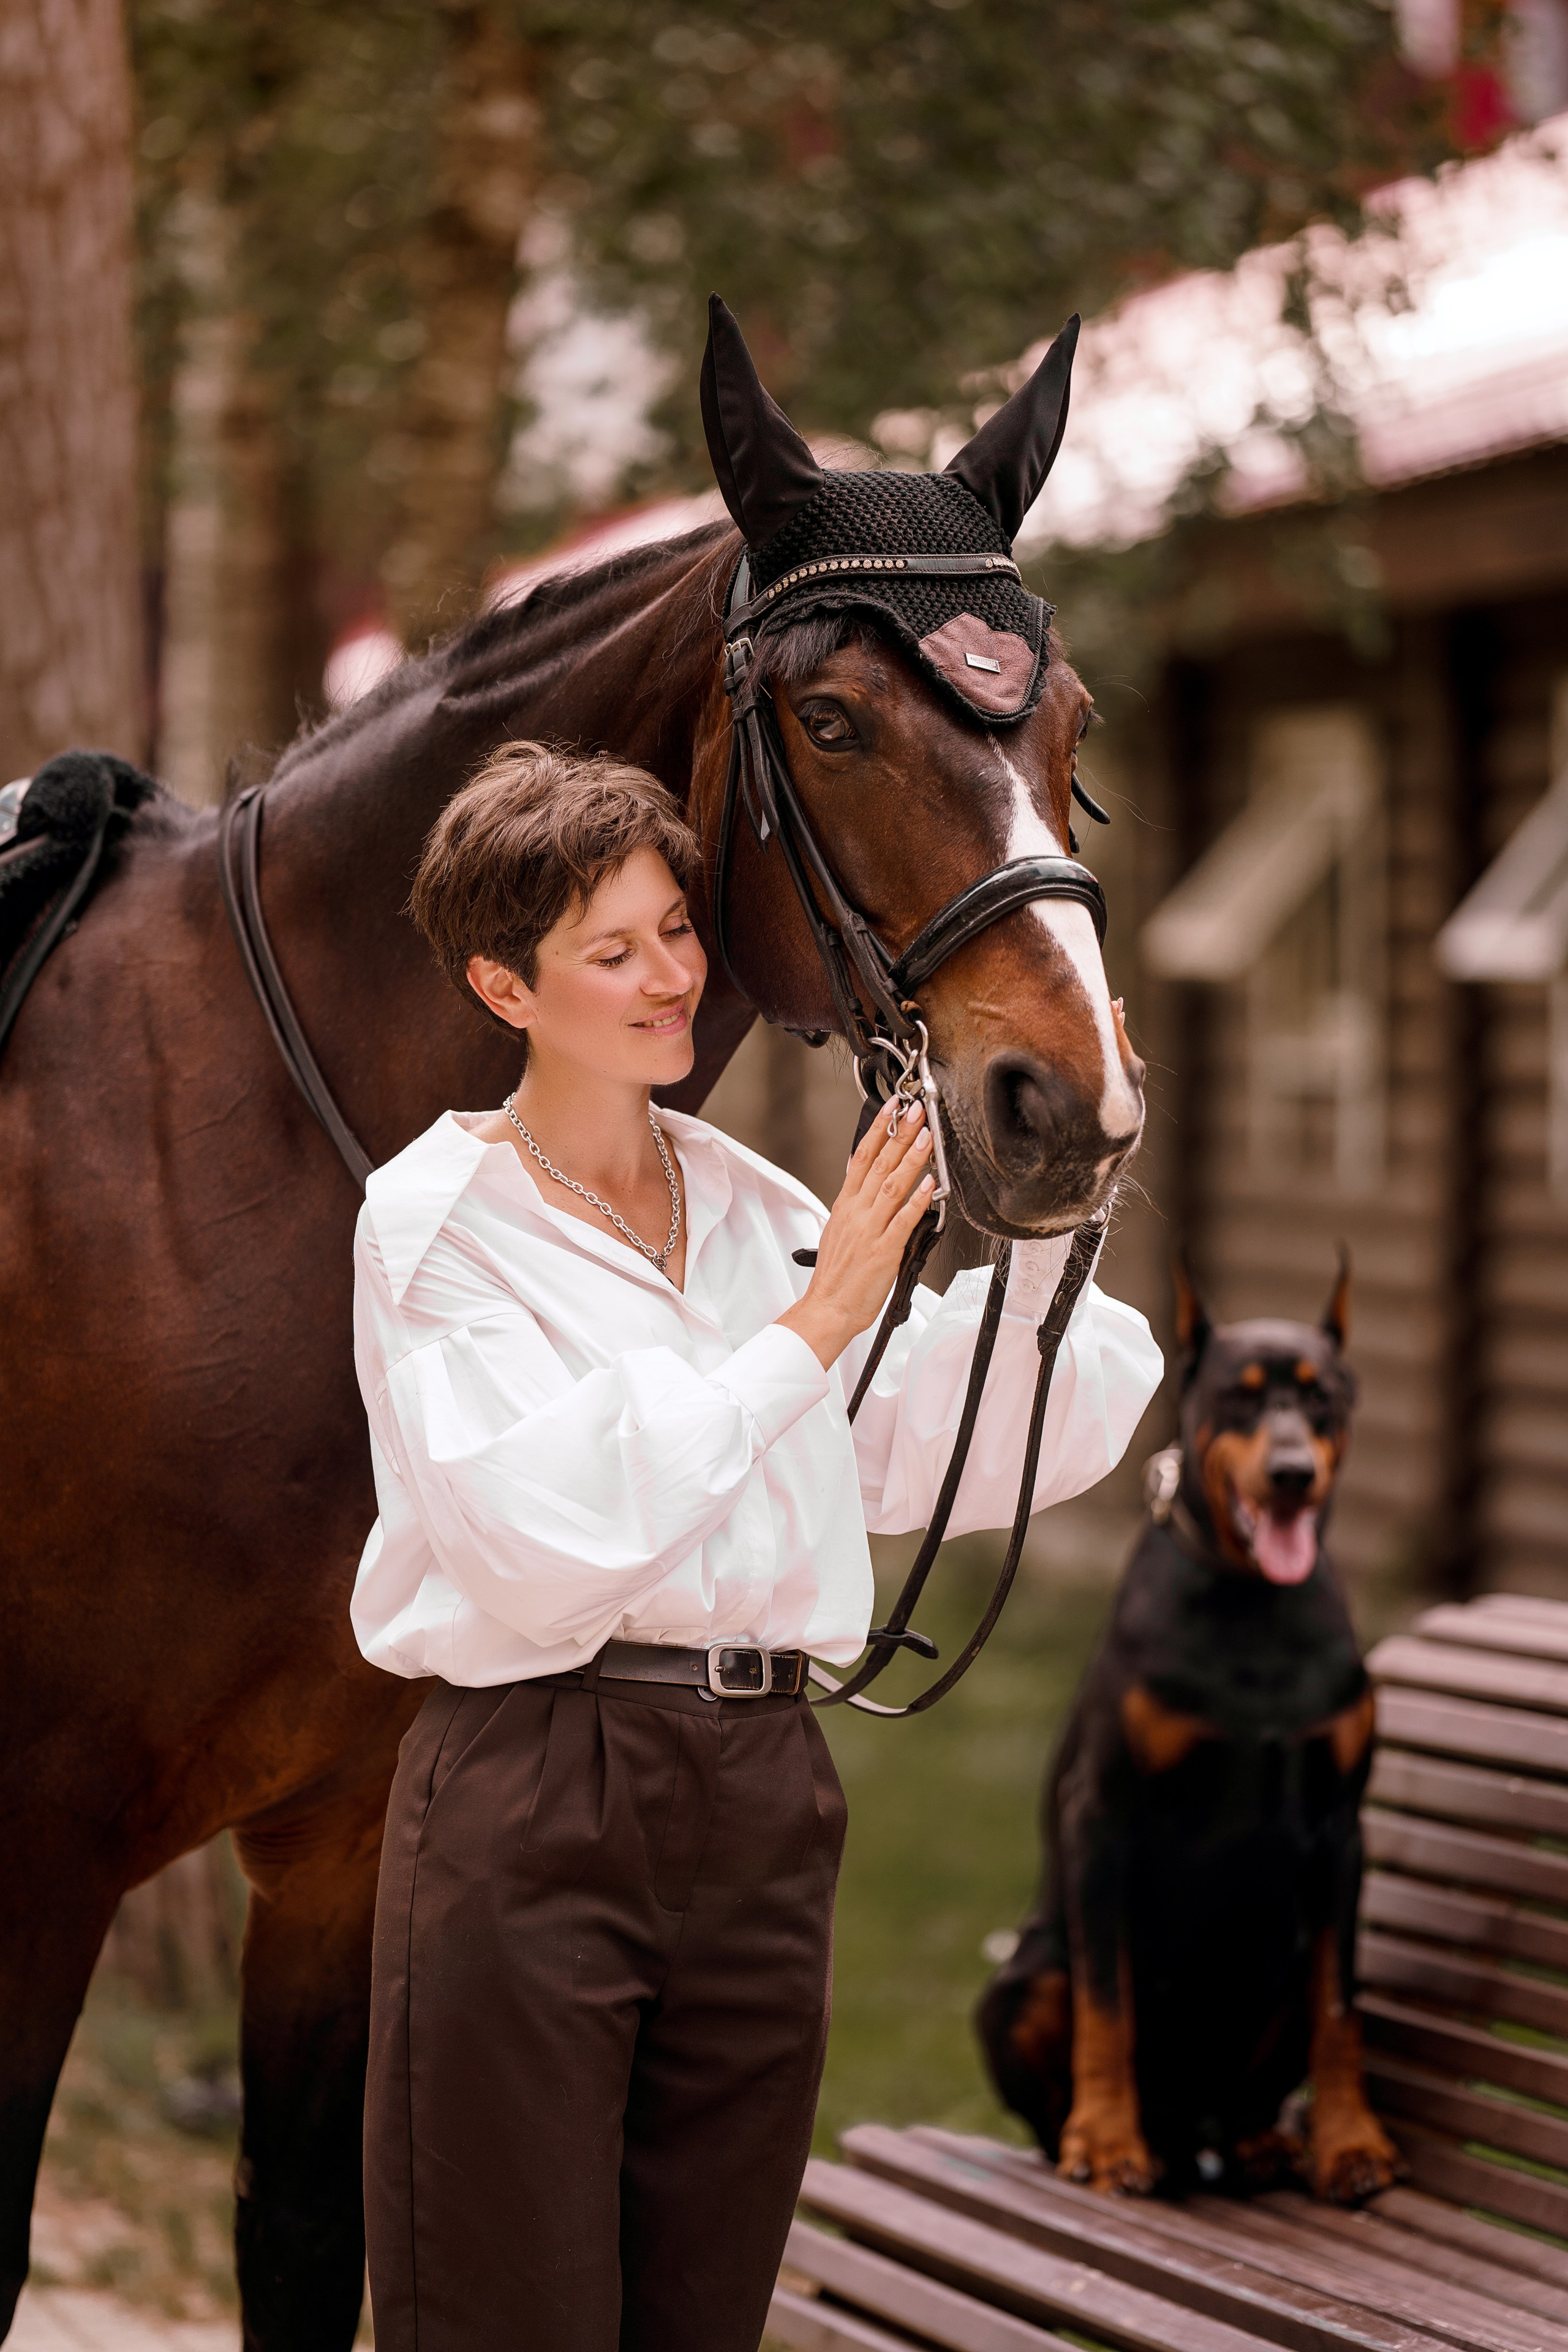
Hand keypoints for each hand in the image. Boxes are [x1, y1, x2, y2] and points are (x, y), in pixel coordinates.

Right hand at [778, 1101, 935, 1369]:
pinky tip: (929, 1184)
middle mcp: (857, 1213)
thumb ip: (851, 1198)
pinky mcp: (883, 1250)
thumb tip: (856, 1167)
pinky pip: (903, 1220)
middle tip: (916, 1111)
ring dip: (911, 1159)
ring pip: (892, 1186)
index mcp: (845, 1206)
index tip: (891, 1107)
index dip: (878, 1129)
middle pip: (879, 1164)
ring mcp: (870, 1230)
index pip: (862, 1157)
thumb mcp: (837, 1228)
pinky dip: (917, 1200)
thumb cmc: (836, 1276)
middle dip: (900, 1134)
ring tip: (926, 1137)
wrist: (827, 1308)